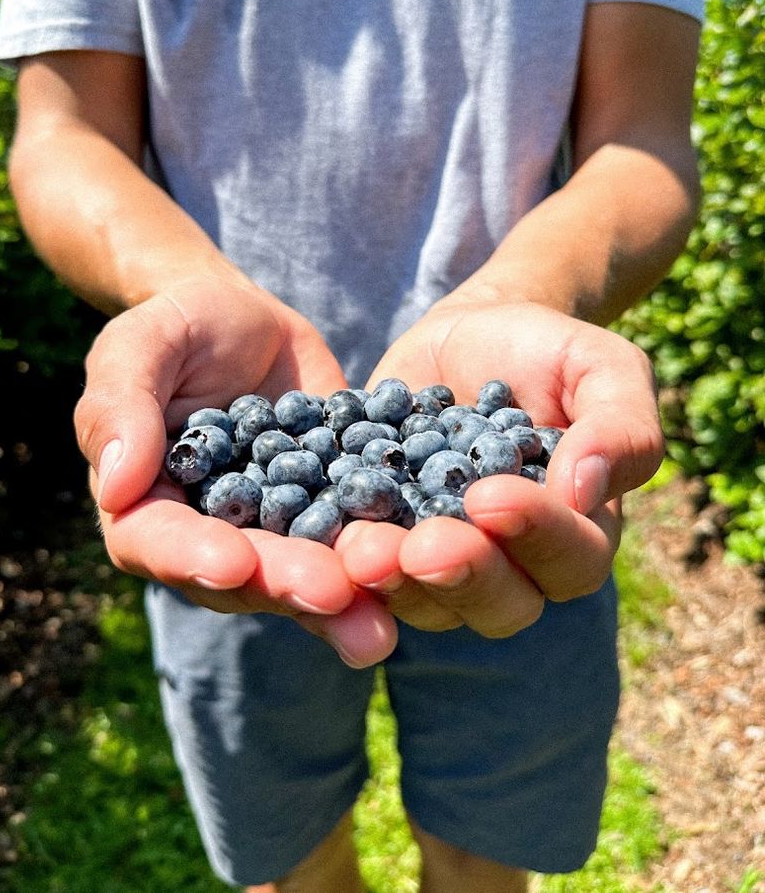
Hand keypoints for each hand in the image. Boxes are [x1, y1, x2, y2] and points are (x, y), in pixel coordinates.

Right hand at [74, 273, 397, 665]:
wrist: (250, 318)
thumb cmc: (181, 324)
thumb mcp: (141, 344)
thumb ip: (121, 405)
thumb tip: (115, 487)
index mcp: (147, 502)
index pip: (157, 541)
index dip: (192, 558)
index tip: (234, 564)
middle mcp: (210, 532)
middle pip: (241, 573)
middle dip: (286, 585)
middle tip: (335, 594)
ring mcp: (274, 528)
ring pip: (303, 571)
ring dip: (343, 595)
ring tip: (384, 618)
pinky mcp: (329, 510)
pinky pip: (354, 536)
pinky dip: (384, 554)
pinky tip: (421, 563)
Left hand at [337, 299, 663, 637]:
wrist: (471, 334)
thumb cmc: (549, 352)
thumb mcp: (601, 366)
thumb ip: (620, 426)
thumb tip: (586, 492)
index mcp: (578, 532)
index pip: (572, 558)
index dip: (535, 535)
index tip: (489, 494)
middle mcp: (514, 564)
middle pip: (500, 604)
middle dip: (460, 576)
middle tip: (420, 546)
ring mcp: (444, 561)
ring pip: (428, 602)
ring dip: (394, 582)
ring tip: (361, 548)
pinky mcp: (386, 541)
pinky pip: (365, 573)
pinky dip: (341, 564)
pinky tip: (319, 537)